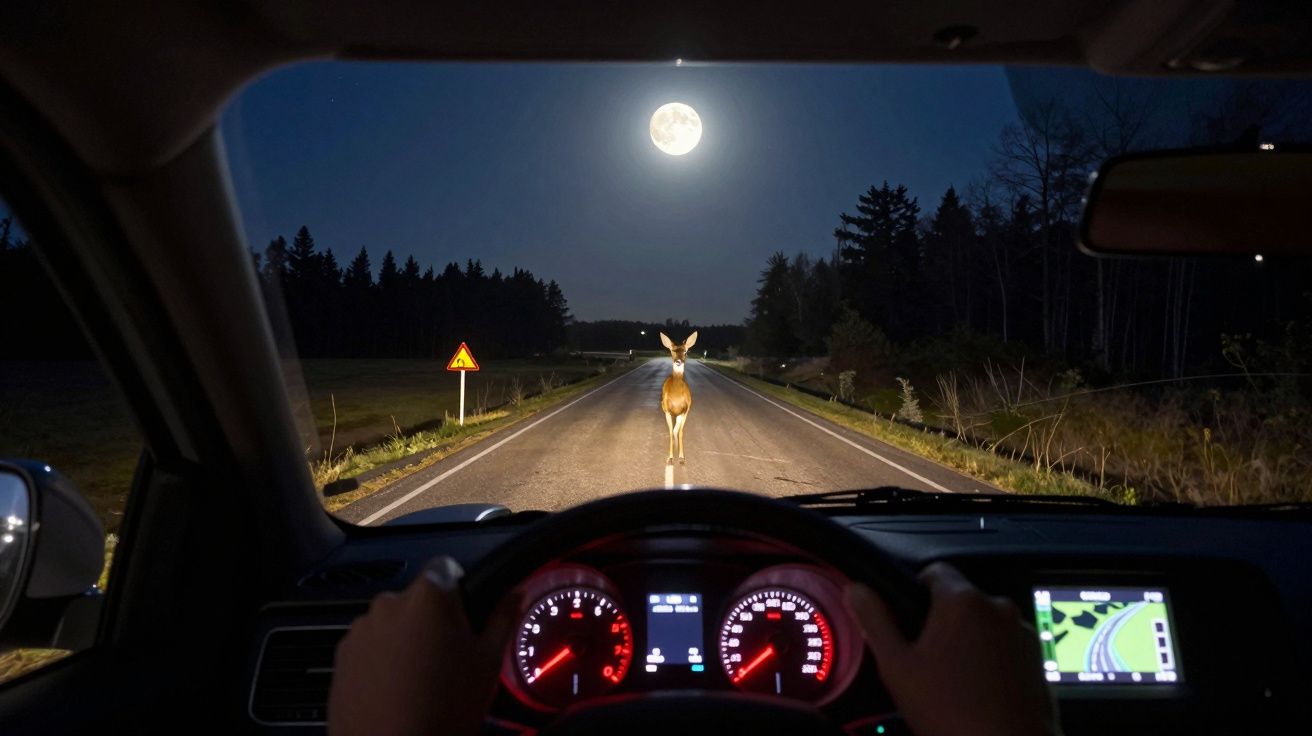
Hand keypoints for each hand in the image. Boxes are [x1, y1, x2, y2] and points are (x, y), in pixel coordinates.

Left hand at [328, 556, 521, 735]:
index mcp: (429, 595)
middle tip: (447, 655)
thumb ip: (503, 618)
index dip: (458, 590)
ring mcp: (361, 628)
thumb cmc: (445, 707)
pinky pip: (369, 644)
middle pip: (417, 598)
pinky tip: (394, 687)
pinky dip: (380, 657)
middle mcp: (389, 603)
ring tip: (418, 677)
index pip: (446, 568)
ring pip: (392, 622)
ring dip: (404, 637)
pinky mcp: (342, 654)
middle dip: (431, 618)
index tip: (463, 617)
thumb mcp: (488, 662)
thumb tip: (516, 593)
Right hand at [845, 562, 1059, 735]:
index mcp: (962, 600)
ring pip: (984, 624)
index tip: (907, 624)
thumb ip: (875, 620)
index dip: (915, 592)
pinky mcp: (1038, 658)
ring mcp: (1023, 632)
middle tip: (926, 660)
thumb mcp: (898, 667)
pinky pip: (1005, 645)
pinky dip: (992, 658)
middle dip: (942, 622)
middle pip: (960, 600)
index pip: (934, 571)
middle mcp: (999, 606)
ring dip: (969, 640)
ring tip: (955, 681)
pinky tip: (980, 689)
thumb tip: (857, 589)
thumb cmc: (950, 710)